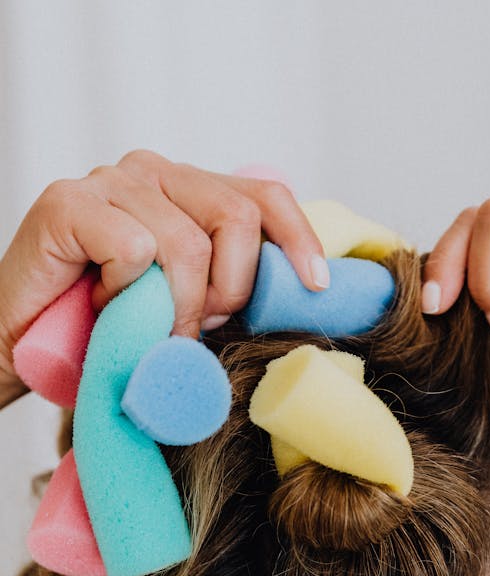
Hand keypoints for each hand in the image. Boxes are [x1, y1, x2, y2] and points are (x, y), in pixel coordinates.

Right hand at [0, 150, 327, 406]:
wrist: (21, 346)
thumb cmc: (108, 330)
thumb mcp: (187, 308)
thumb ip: (229, 287)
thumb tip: (300, 296)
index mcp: (188, 190)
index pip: (263, 197)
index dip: (297, 240)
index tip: (317, 287)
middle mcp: (152, 171)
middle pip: (237, 218)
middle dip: (230, 292)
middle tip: (198, 330)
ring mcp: (109, 181)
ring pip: (187, 245)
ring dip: (177, 309)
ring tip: (147, 327)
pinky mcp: (67, 202)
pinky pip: (135, 250)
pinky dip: (127, 295)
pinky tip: (103, 305)